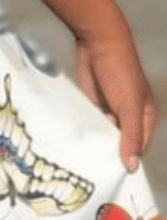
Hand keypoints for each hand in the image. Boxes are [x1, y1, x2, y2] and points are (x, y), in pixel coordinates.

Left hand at [75, 29, 157, 172]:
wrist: (97, 42)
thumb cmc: (120, 73)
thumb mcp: (130, 106)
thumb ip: (131, 136)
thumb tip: (132, 168)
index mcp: (145, 118)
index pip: (138, 148)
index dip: (128, 161)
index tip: (112, 177)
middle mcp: (128, 116)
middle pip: (120, 142)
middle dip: (109, 153)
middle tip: (92, 174)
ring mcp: (109, 109)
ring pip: (103, 132)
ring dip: (95, 142)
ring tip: (81, 163)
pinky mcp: (92, 102)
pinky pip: (90, 121)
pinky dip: (85, 129)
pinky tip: (74, 142)